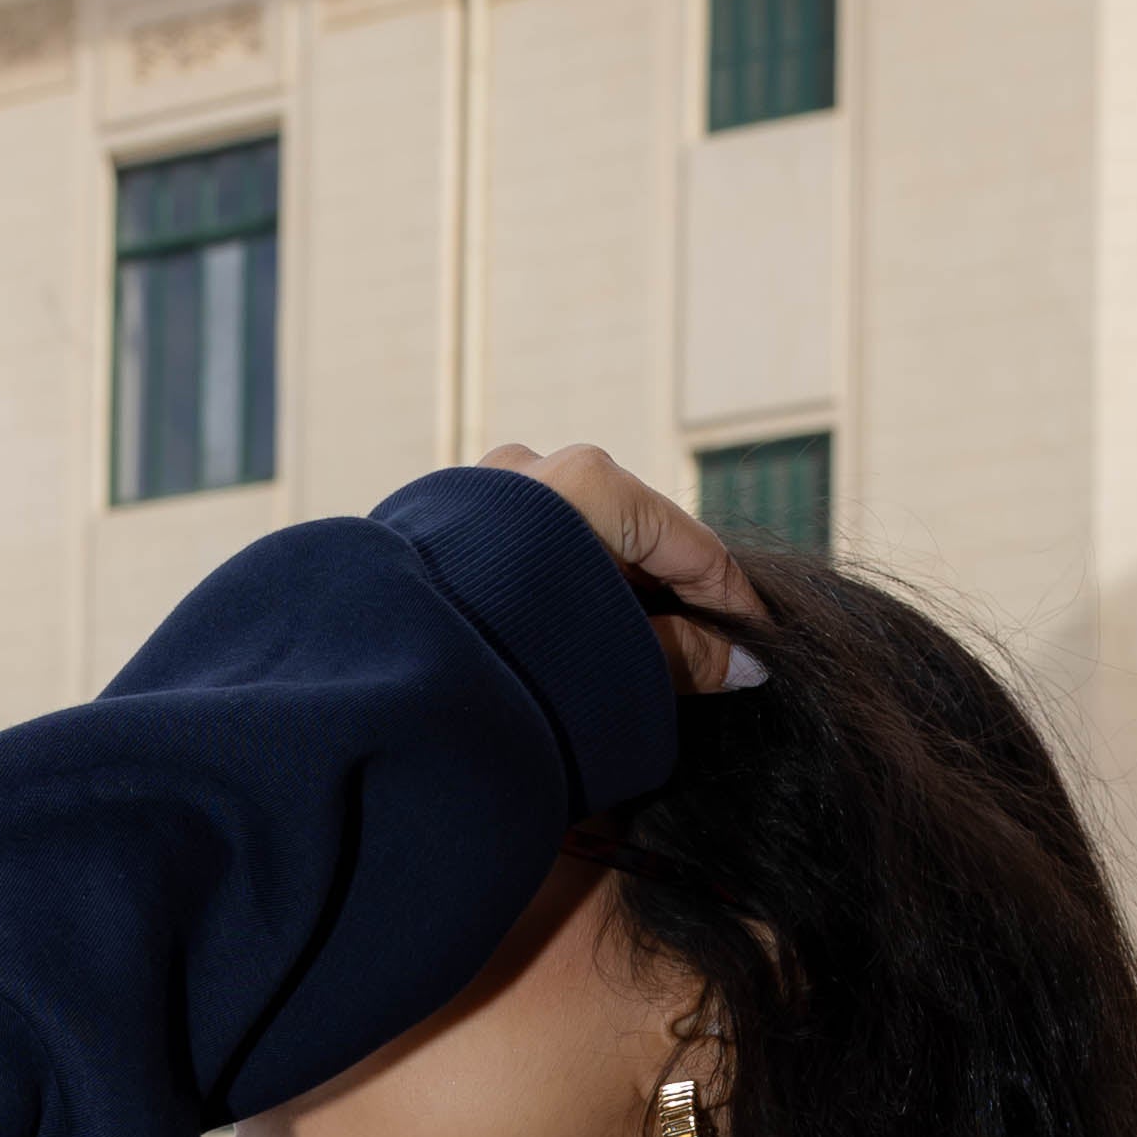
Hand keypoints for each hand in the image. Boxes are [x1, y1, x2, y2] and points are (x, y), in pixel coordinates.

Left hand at [471, 443, 765, 694]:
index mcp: (593, 481)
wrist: (376, 671)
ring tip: (635, 656)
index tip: (761, 645)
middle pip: (636, 535)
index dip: (734, 604)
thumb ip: (687, 656)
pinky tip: (571, 636)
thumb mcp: (615, 663)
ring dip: (613, 593)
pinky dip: (562, 586)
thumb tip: (747, 664)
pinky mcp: (450, 516)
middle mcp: (541, 465)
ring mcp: (488, 484)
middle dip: (670, 597)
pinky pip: (531, 546)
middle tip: (702, 659)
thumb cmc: (506, 664)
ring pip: (580, 539)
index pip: (692, 547)